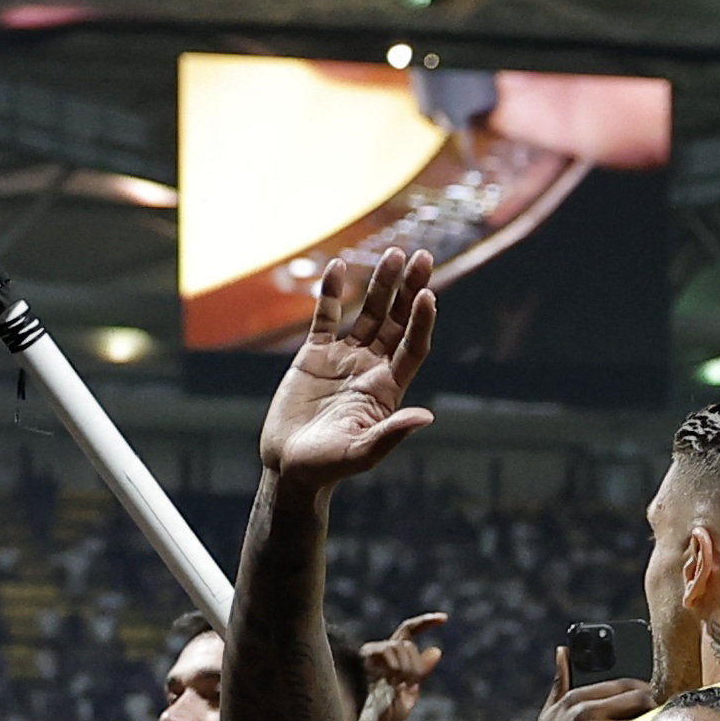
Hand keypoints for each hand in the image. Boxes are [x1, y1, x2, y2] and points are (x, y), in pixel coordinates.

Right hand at [257, 246, 439, 494]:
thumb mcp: (361, 454)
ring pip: (369, 312)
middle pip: (397, 321)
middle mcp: (371, 368)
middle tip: (423, 257)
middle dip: (410, 290)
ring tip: (394, 252)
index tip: (428, 296)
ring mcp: (345, 358)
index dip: (421, 322)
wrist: (291, 467)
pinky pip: (326, 316)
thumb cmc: (328, 467)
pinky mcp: (314, 354)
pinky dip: (332, 292)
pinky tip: (339, 266)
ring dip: (381, 284)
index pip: (412, 347)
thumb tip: (426, 417)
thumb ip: (391, 434)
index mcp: (387, 389)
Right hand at [357, 610, 451, 720]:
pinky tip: (389, 682)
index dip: (426, 622)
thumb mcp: (408, 697)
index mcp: (393, 659)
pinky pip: (388, 651)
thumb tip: (436, 650)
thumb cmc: (381, 717)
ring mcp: (372, 654)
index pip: (409, 631)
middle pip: (408, 644)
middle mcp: (381, 652)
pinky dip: (395, 667)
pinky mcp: (364, 657)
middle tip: (408, 686)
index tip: (445, 618)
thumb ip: (421, 674)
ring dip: (406, 668)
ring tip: (396, 687)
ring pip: (401, 646)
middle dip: (416, 666)